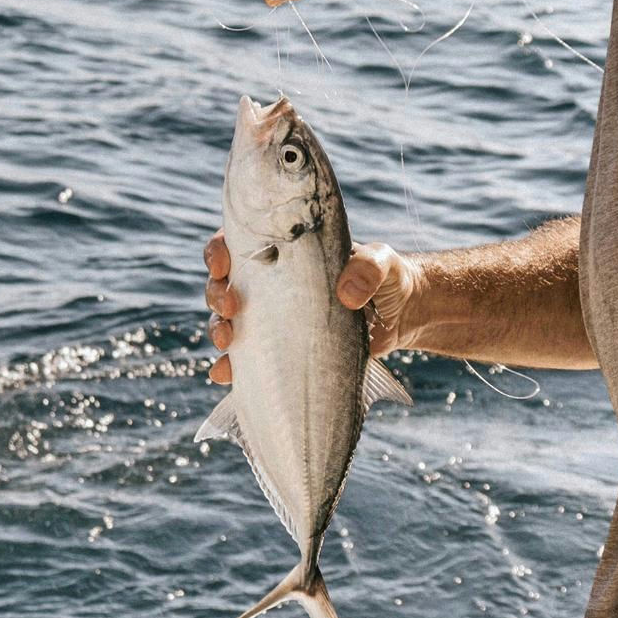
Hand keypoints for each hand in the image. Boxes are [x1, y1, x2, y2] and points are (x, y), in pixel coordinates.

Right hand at [203, 231, 420, 383]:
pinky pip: (244, 358)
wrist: (402, 317)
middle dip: (215, 293)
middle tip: (229, 307)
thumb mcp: (383, 263)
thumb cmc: (388, 278)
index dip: (219, 251)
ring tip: (226, 343)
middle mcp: (271, 283)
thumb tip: (346, 294)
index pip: (239, 243)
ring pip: (227, 320)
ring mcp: (273, 318)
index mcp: (287, 253)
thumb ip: (369, 268)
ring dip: (218, 330)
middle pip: (223, 282)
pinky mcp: (281, 350)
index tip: (222, 265)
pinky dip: (228, 366)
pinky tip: (225, 374)